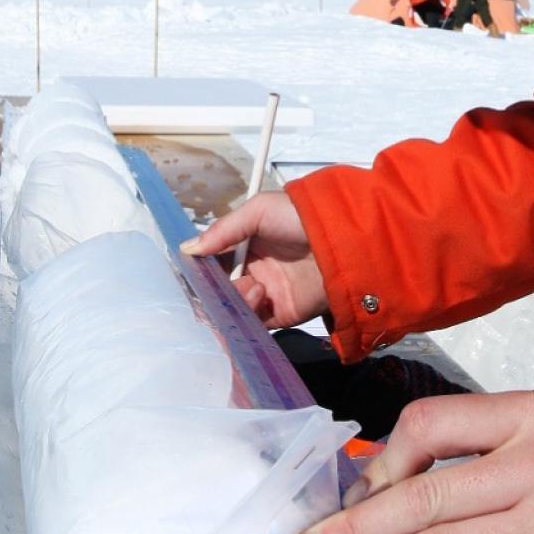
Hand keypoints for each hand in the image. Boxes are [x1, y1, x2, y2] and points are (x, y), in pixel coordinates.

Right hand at [180, 192, 328, 326]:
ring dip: (234, 298)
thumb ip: (223, 230)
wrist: (346, 242)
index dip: (198, 267)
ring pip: (231, 306)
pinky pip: (252, 323)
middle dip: (211, 288)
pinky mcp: (280, 315)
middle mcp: (251, 271)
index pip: (212, 261)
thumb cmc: (301, 219)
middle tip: (212, 286)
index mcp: (244, 246)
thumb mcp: (258, 211)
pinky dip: (247, 315)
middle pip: (217, 288)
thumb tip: (187, 248)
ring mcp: (265, 295)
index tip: (189, 270)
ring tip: (254, 287)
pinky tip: (257, 298)